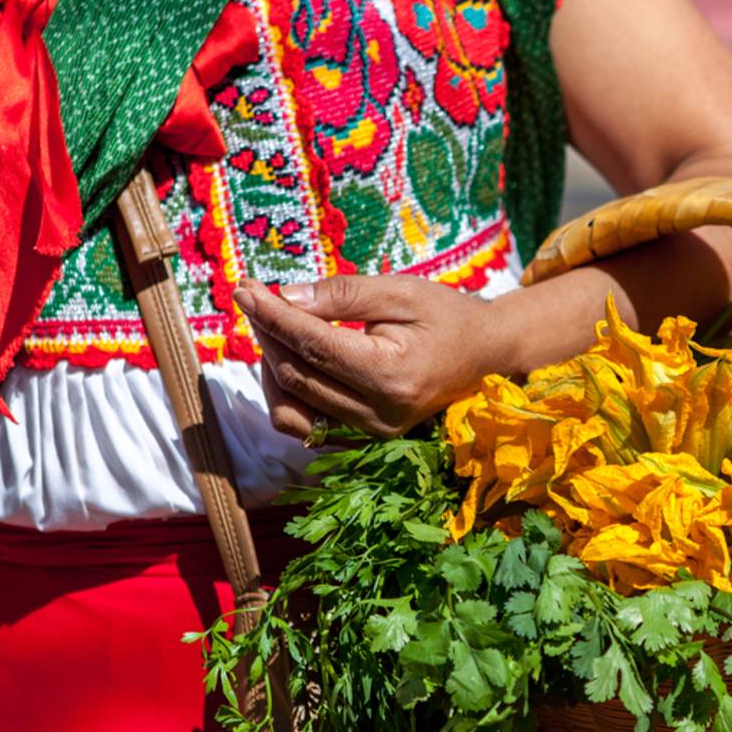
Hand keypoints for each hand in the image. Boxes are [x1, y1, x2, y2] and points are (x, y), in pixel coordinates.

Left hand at [232, 274, 507, 443]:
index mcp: (392, 375)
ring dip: (271, 367)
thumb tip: (284, 297)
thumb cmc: (446, 315)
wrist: (485, 353)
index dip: (274, 316)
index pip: (313, 345)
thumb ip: (344, 294)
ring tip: (277, 330)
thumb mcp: (401, 291)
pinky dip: (288, 395)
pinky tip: (292, 362)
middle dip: (268, 334)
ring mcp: (372, 434)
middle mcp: (380, 415)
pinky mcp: (366, 441)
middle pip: (297, 375)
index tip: (246, 290)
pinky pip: (305, 427)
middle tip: (254, 299)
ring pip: (291, 409)